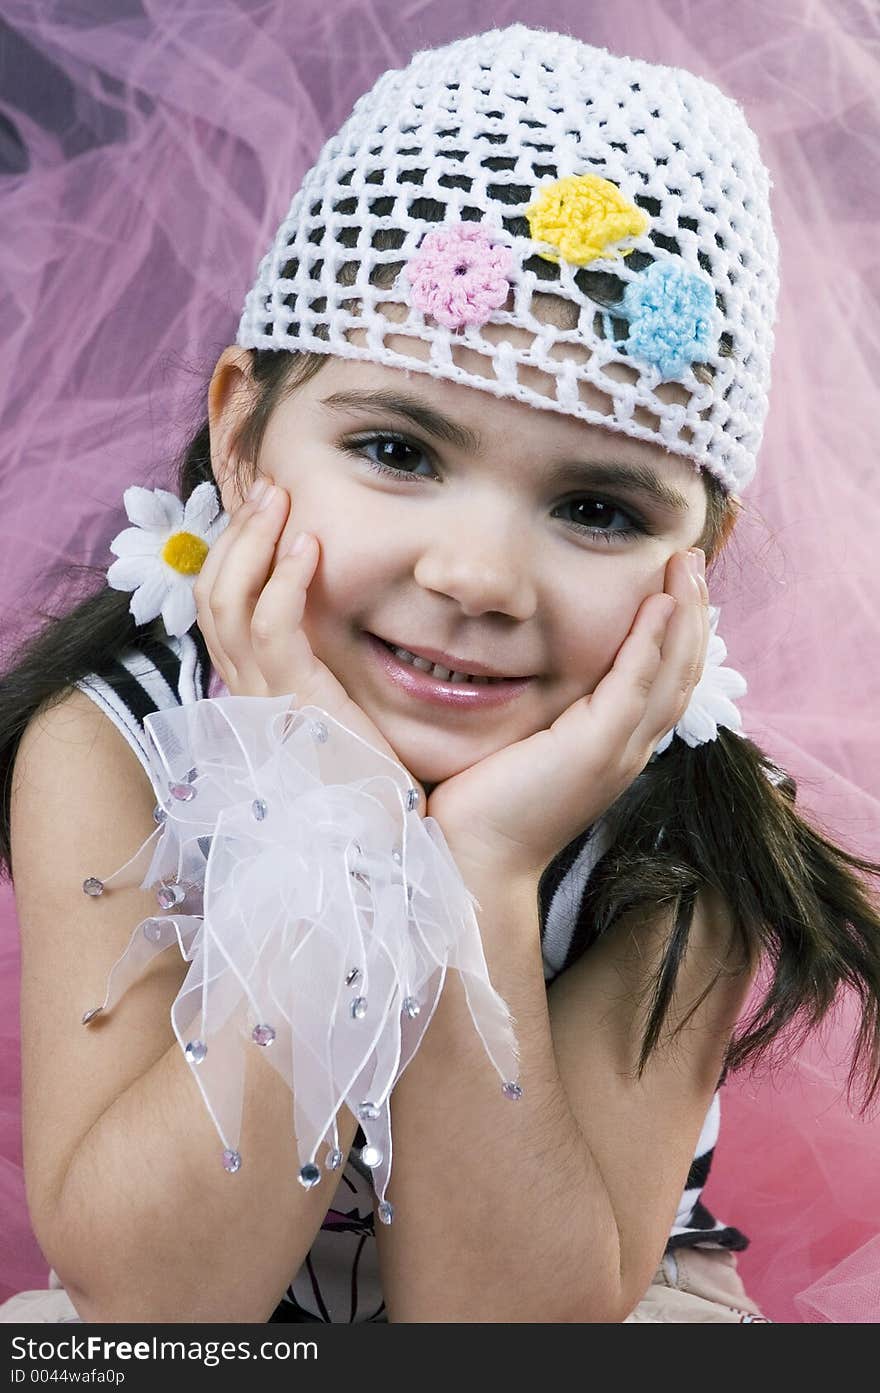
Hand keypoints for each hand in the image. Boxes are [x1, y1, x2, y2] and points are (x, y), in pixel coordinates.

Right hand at [193, 477, 423, 801]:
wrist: (385, 845)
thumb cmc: (378, 781)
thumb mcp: (347, 710)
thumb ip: (331, 669)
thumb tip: (342, 622)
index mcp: (259, 690)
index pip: (222, 608)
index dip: (233, 554)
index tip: (265, 511)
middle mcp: (249, 692)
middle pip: (211, 595)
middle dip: (235, 534)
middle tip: (268, 487)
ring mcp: (264, 699)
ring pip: (227, 602)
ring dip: (251, 542)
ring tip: (281, 498)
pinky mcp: (294, 705)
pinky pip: (271, 630)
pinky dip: (283, 582)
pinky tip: (309, 547)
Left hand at [425, 550, 709, 889]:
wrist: (475, 859)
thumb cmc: (485, 807)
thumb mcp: (524, 746)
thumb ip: (541, 711)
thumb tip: (525, 668)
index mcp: (614, 749)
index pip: (661, 681)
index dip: (676, 632)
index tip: (673, 584)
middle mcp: (628, 750)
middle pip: (680, 672)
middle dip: (691, 612)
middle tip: (690, 559)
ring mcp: (618, 751)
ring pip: (671, 673)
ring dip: (683, 614)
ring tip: (685, 564)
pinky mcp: (596, 749)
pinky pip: (636, 684)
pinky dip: (651, 641)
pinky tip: (657, 603)